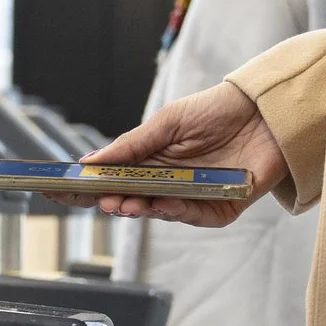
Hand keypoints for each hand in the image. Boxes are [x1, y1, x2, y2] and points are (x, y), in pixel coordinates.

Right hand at [54, 82, 287, 228]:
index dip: (87, 187)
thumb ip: (131, 145)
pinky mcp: (221, 207)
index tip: (58, 189)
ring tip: (124, 205)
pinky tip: (163, 204)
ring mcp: (194, 197)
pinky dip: (179, 212)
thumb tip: (90, 162)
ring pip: (161, 211)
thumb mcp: (166, 122)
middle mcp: (169, 182)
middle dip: (114, 202)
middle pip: (133, 200)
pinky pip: (196, 216)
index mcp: (151, 161)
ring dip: (142, 209)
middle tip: (100, 201)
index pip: (113, 179)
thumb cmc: (216, 111)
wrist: (266, 110)